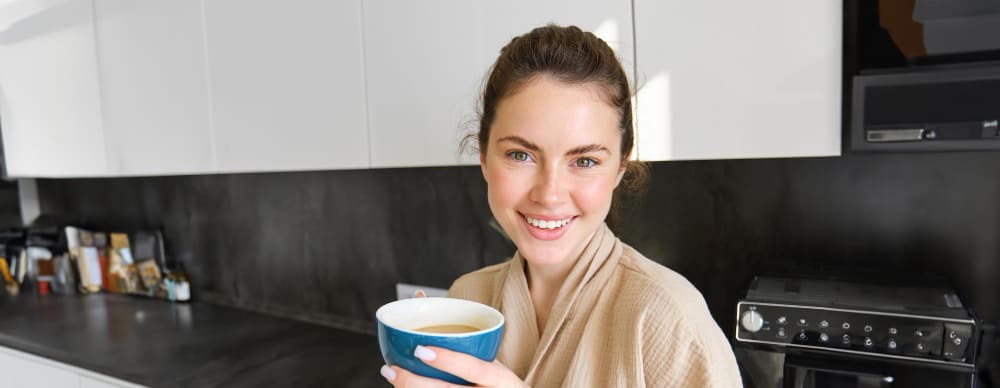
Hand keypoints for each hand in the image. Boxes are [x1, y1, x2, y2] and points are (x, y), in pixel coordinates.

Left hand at [380, 345, 527, 386]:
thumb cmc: (494, 377)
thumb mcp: (490, 356)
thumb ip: (464, 334)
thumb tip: (420, 297)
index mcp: (500, 378)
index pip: (474, 369)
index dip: (448, 361)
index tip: (420, 351)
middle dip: (415, 383)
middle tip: (393, 368)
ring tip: (391, 373)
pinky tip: (400, 385)